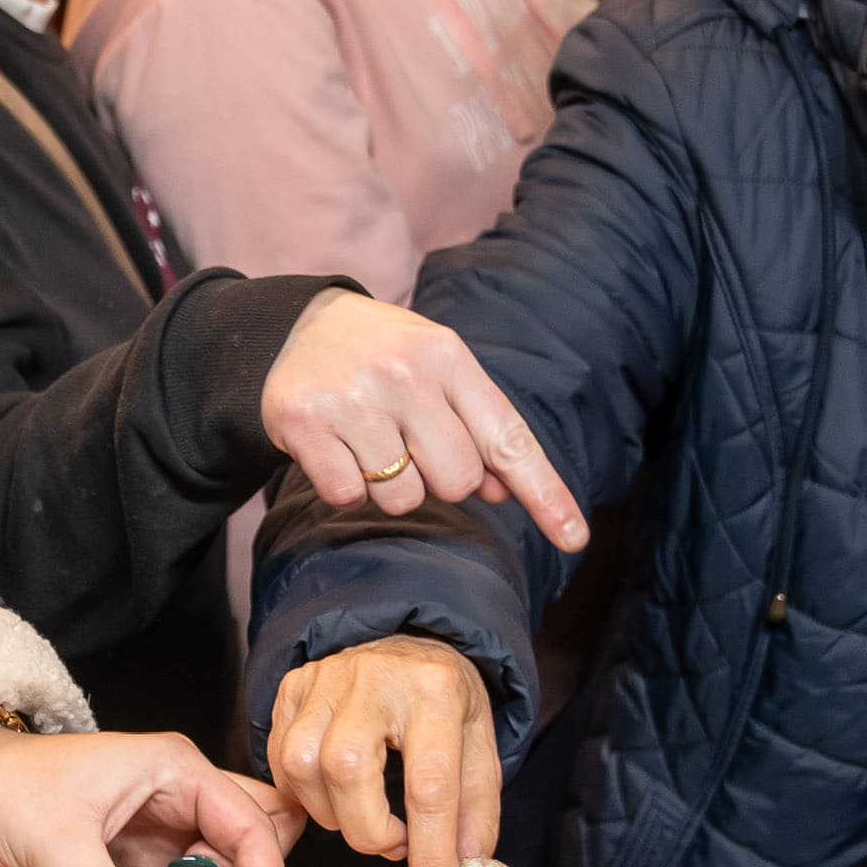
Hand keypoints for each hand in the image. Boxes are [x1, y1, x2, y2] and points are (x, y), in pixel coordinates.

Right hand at [263, 291, 592, 547]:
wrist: (290, 326)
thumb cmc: (381, 354)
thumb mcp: (437, 369)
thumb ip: (474, 425)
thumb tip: (502, 490)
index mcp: (448, 357)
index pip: (509, 439)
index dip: (545, 494)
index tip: (576, 540)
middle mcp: (404, 375)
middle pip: (457, 481)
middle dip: (440, 479)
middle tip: (410, 445)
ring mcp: (354, 399)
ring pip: (403, 498)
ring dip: (389, 486)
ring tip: (369, 443)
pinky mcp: (305, 423)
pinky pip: (347, 496)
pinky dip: (344, 486)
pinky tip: (335, 448)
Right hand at [263, 632, 498, 866]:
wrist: (408, 647)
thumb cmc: (443, 702)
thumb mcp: (480, 747)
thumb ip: (476, 809)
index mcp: (436, 690)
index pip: (429, 786)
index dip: (431, 854)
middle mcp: (375, 676)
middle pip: (347, 771)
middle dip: (368, 830)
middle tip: (394, 842)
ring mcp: (325, 678)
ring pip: (303, 767)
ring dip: (333, 814)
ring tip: (365, 813)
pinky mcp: (293, 686)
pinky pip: (280, 758)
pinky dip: (305, 793)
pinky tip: (335, 793)